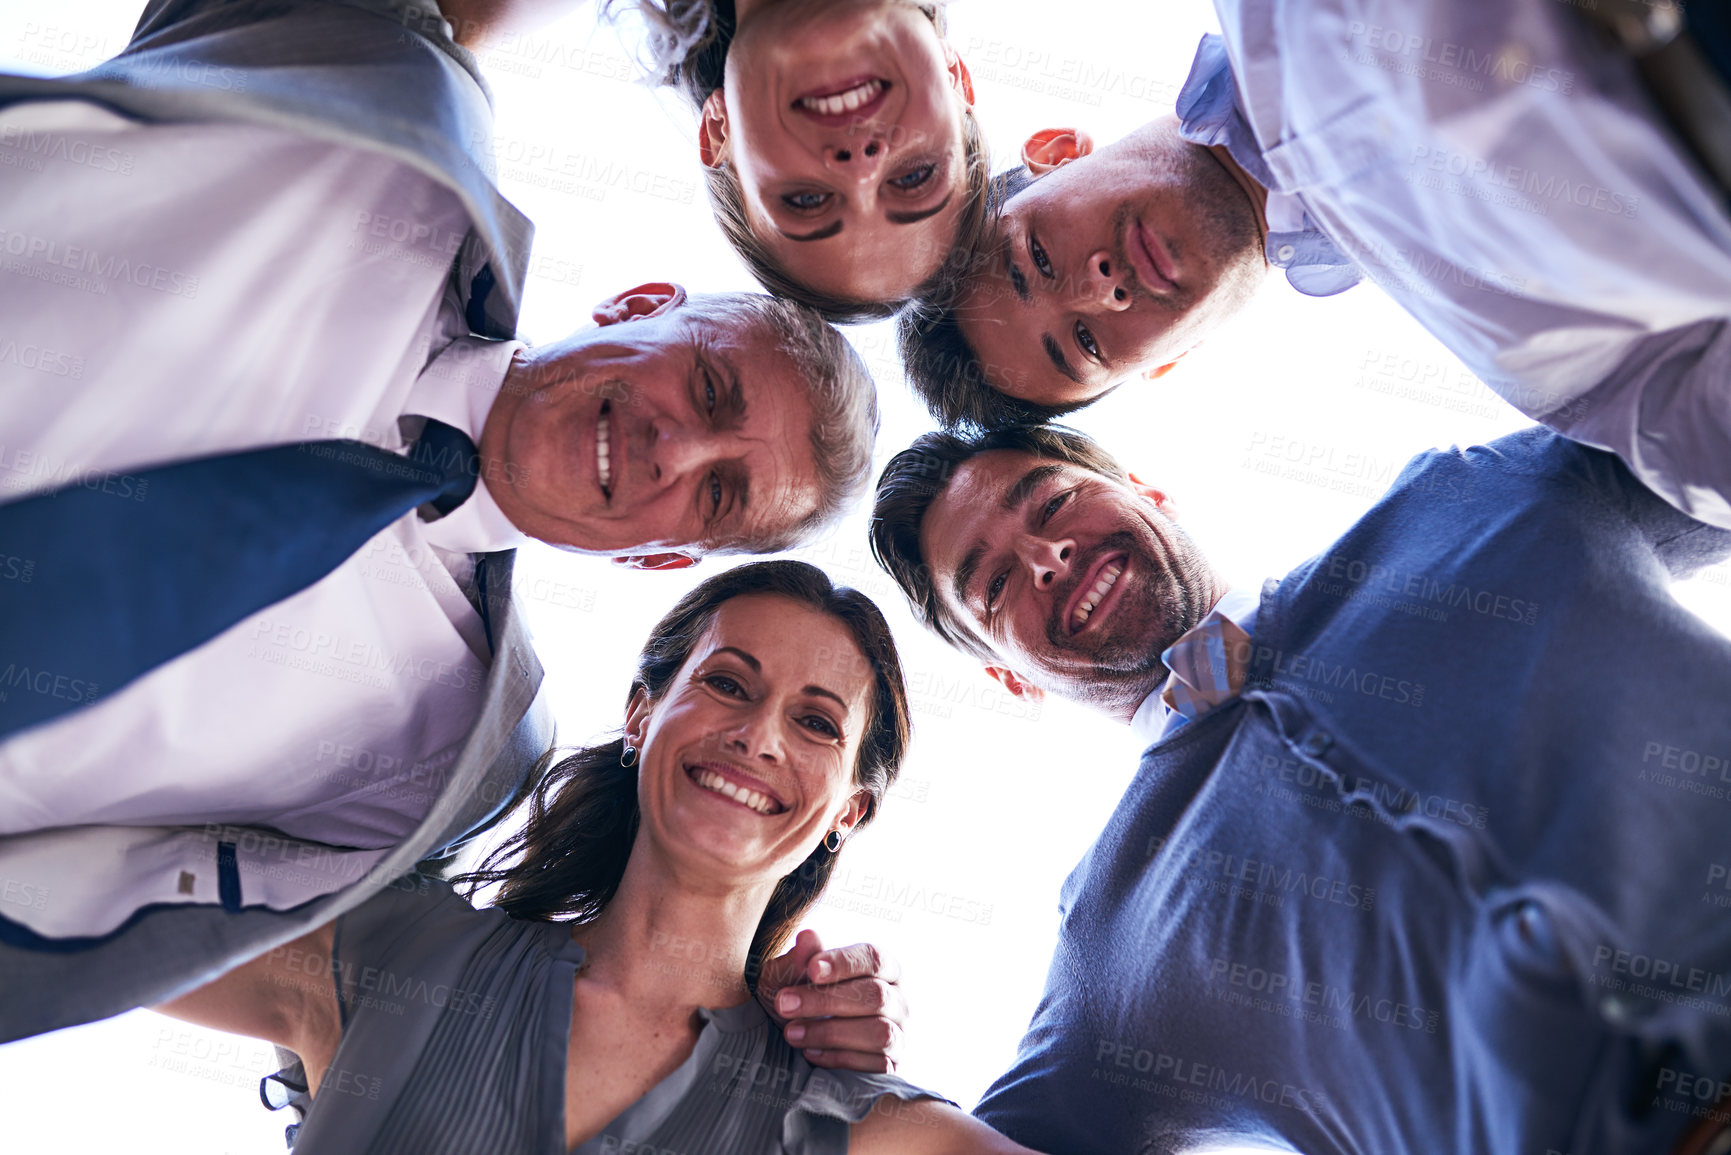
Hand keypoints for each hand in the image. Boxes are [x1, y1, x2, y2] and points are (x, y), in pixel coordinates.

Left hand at [757, 929, 907, 1072]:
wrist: (797, 1040)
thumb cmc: (800, 997)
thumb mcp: (790, 977)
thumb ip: (801, 959)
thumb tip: (807, 937)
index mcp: (883, 968)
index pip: (873, 958)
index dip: (843, 963)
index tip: (810, 969)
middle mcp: (897, 999)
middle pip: (876, 995)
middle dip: (827, 1000)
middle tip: (784, 1004)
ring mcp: (898, 1034)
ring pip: (879, 1032)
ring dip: (830, 1032)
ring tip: (791, 1032)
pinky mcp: (889, 1066)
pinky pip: (873, 1064)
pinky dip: (838, 1058)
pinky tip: (809, 1052)